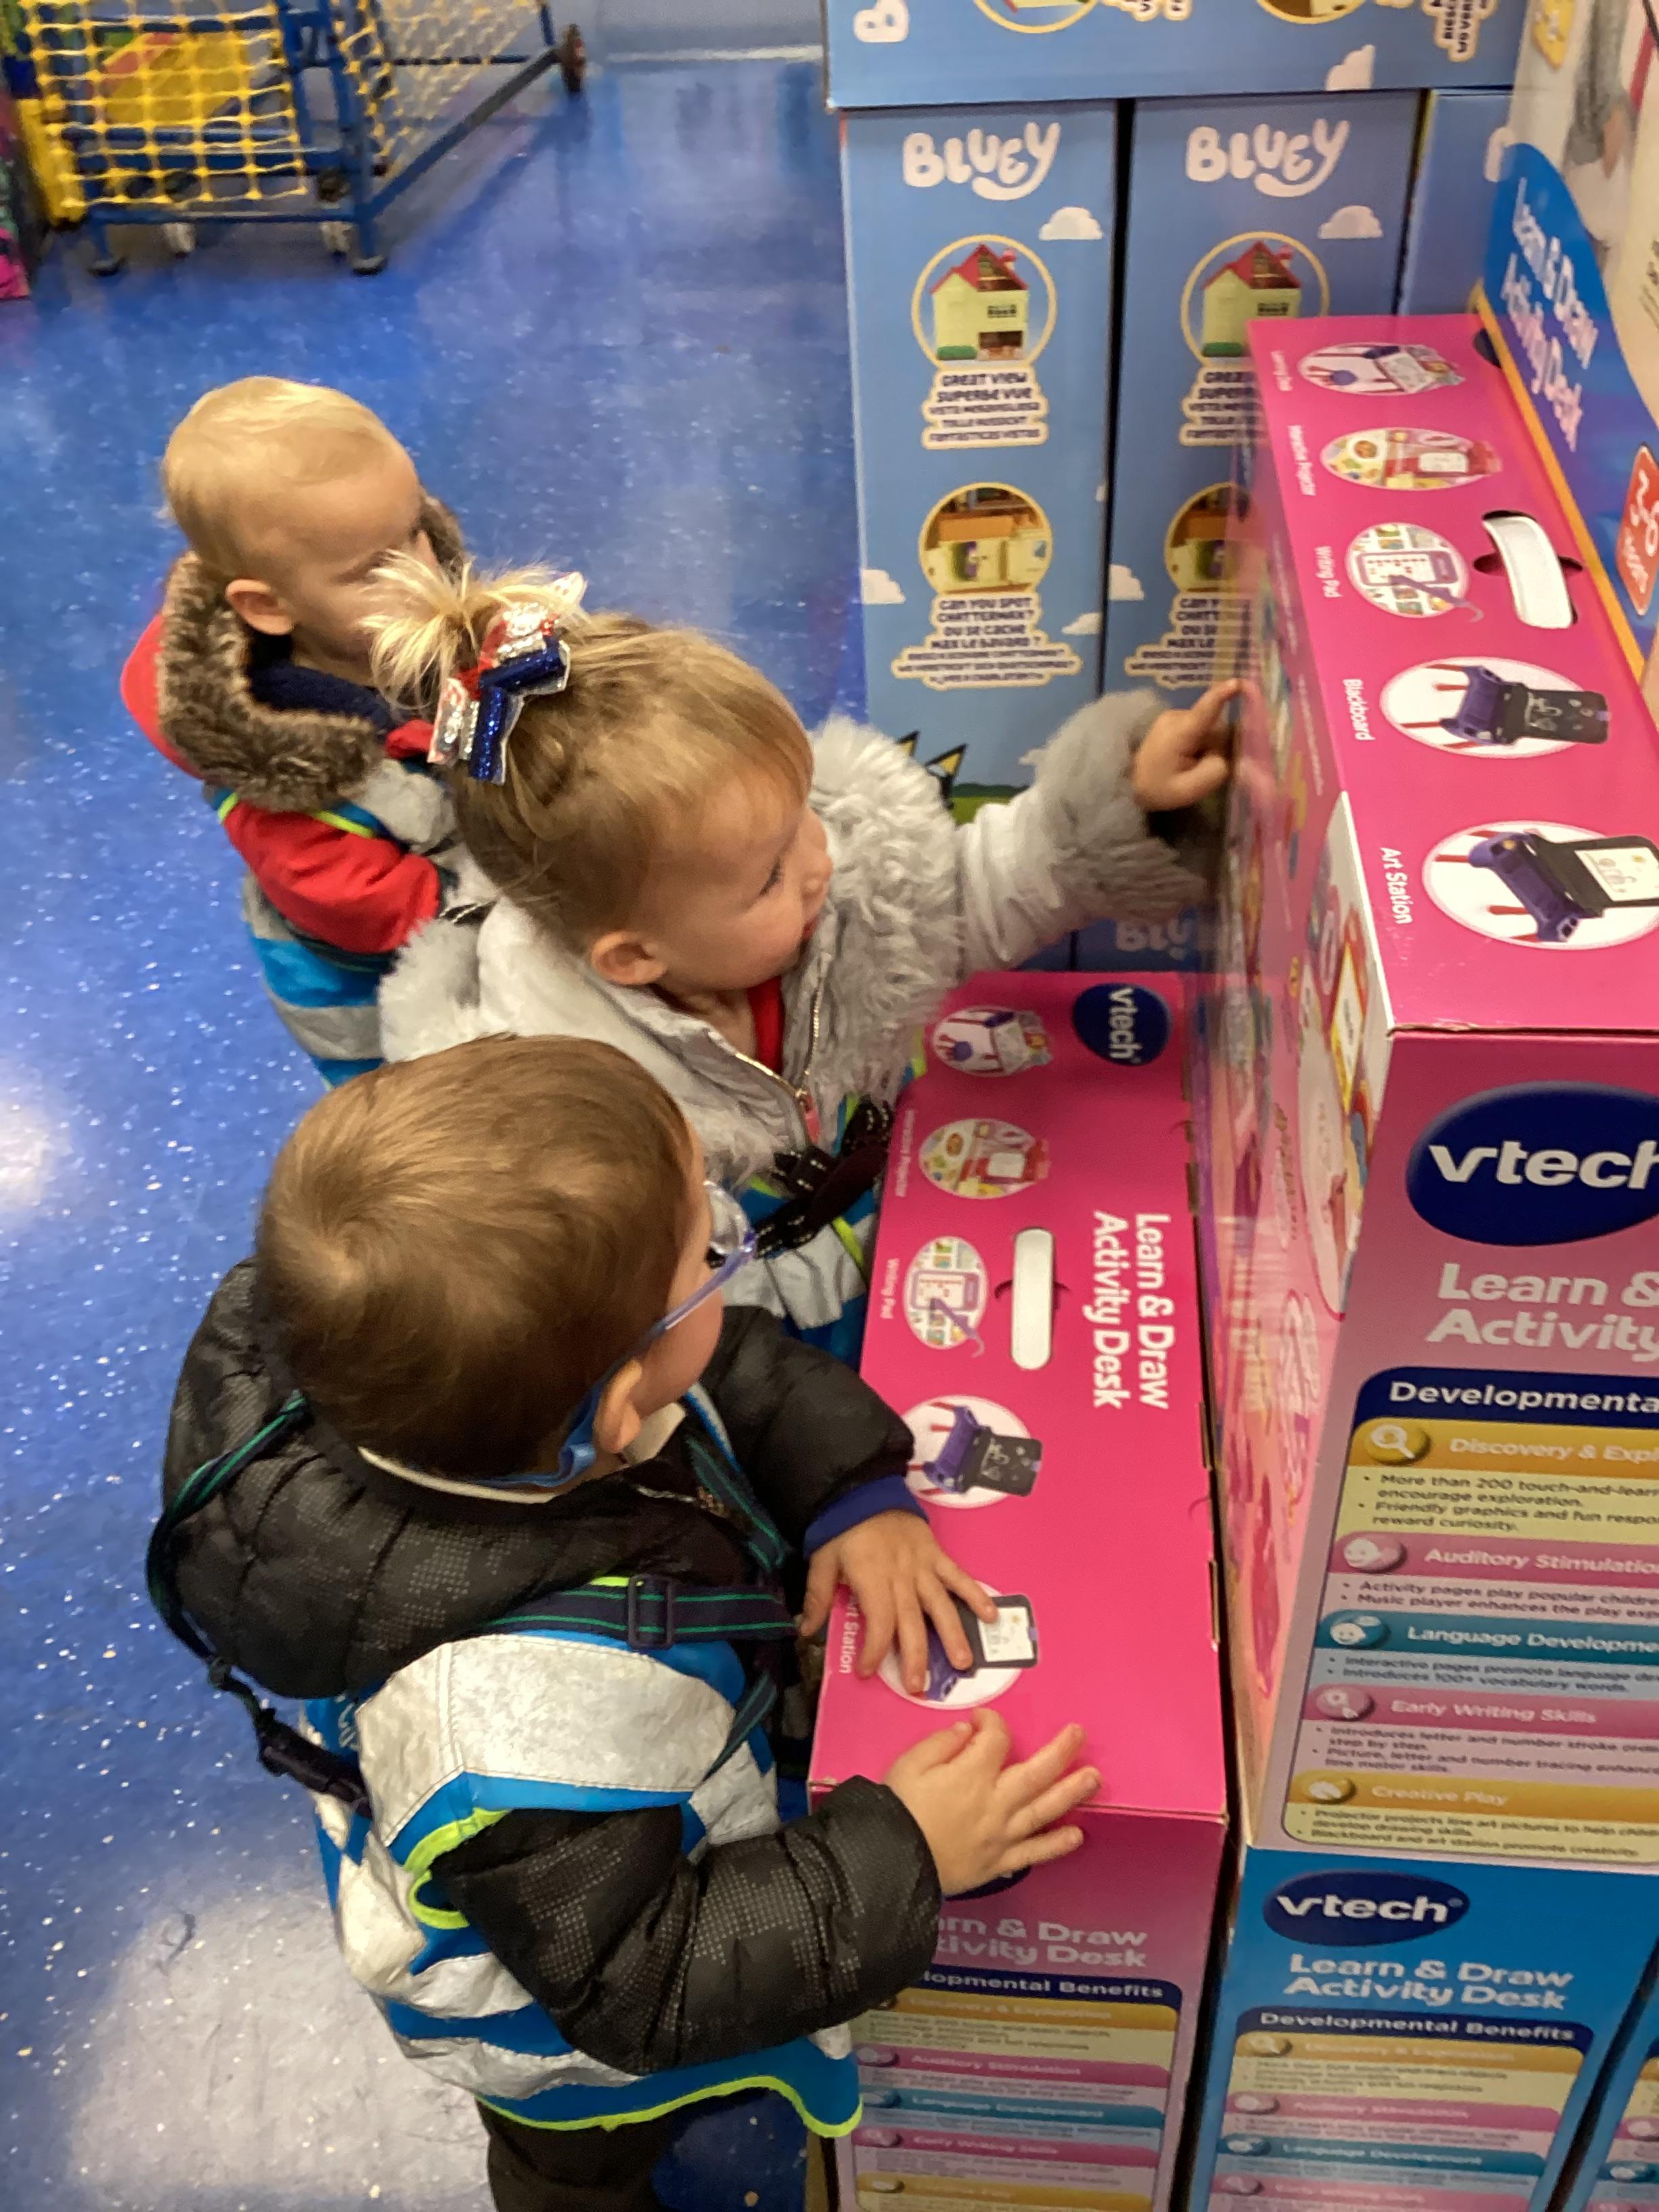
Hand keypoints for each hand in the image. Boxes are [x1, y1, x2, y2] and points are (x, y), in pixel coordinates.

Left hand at [800, 1510, 995, 1694]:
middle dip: (915, 1656)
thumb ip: (817, 1596)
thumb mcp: (821, 1561)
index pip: (879, 1621)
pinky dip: (976, 1595)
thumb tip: (806, 1631)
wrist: (865, 1490)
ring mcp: (923, 1566)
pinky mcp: (937, 1555)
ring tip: (963, 1664)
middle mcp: (902, 1576)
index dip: (874, 1649)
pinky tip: (991, 1616)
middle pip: (911, 1621)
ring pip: (940, 1605)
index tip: (867, 1672)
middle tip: (919, 1687)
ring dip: (952, 1635)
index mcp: (872, 1578)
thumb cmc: (842, 1530)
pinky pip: (958, 1577)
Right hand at [884, 1713, 1095, 1895]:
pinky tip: (1077, 1835)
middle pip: (1036, 1772)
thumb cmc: (897, 1809)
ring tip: (1094, 1778)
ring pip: (1044, 1810)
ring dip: (1071, 1792)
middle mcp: (995, 1802)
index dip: (994, 1723)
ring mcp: (1002, 1834)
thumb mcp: (908, 1764)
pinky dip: (1056, 1845)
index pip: (996, 1739)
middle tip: (1080, 1734)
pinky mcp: (999, 1861)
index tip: (984, 1721)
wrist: (889, 1862)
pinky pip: (1034, 1853)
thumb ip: (941, 1743)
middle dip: (1060, 1750)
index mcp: (971, 1774)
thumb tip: (969, 1731)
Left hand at [1131, 677, 1240, 812]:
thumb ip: (1216, 770)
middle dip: (1216, 747)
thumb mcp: (1190, 789)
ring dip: (1206, 747)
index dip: (1222, 696)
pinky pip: (1199, 729)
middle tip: (1197, 770)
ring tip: (1187, 766)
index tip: (1238, 682)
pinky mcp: (1173, 719)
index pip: (1205, 710)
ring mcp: (1174, 716)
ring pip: (1208, 729)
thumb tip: (1226, 753)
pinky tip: (1185, 758)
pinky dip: (1198, 744)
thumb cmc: (1157, 788)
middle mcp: (1177, 717)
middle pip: (1215, 727)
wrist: (1128, 783)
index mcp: (1180, 732)